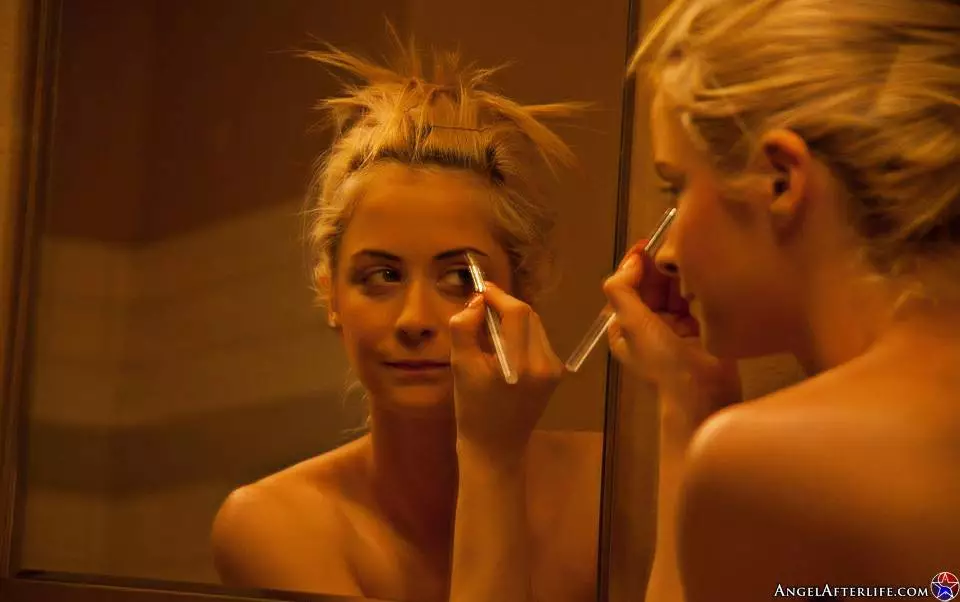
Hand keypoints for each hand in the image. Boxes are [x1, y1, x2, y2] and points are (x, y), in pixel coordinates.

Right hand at [449, 283, 562, 462]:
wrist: (496, 447)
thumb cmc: (473, 410)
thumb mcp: (460, 367)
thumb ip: (464, 329)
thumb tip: (475, 301)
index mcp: (521, 365)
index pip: (516, 312)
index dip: (497, 296)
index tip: (479, 290)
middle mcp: (545, 364)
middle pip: (528, 315)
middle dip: (504, 305)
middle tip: (479, 306)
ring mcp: (554, 369)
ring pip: (535, 325)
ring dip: (512, 318)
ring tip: (488, 326)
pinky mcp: (556, 373)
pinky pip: (537, 340)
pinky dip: (520, 334)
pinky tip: (503, 346)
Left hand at [602, 240, 740, 427]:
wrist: (700, 391)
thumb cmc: (660, 361)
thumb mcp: (631, 324)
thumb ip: (621, 291)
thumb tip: (630, 261)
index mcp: (626, 326)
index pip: (627, 287)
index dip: (633, 265)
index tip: (644, 244)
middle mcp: (649, 323)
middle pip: (651, 284)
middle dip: (658, 265)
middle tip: (670, 241)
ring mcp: (675, 324)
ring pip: (674, 288)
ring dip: (678, 271)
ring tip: (687, 251)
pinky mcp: (700, 325)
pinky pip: (695, 296)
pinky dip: (696, 283)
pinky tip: (701, 268)